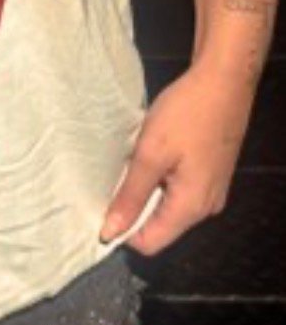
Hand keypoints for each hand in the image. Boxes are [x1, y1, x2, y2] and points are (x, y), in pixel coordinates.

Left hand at [99, 55, 255, 254]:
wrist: (224, 81)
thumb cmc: (187, 114)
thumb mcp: (150, 154)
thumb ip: (130, 195)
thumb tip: (110, 231)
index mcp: (191, 207)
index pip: (150, 243)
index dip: (122, 232)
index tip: (100, 207)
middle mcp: (205, 207)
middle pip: (159, 227)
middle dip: (132, 211)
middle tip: (110, 183)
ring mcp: (211, 190)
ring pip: (168, 207)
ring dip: (145, 193)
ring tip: (130, 167)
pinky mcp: (211, 174)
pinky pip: (179, 191)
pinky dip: (160, 181)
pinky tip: (149, 158)